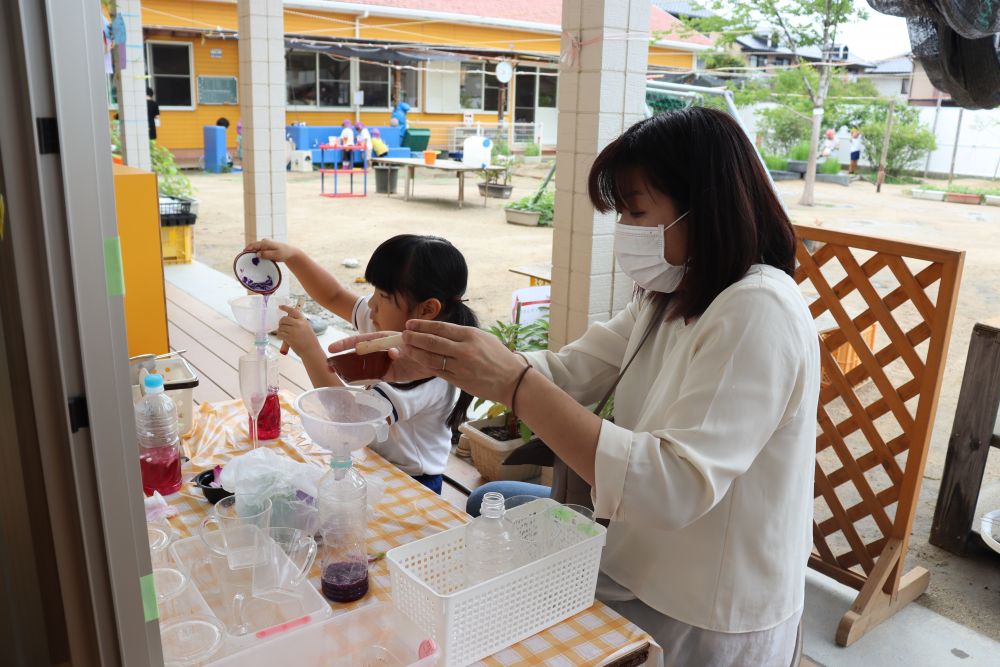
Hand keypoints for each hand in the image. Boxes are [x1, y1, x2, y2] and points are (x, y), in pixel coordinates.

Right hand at [243, 239, 298, 263]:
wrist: (290, 253)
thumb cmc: (284, 253)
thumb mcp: (275, 255)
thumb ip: (266, 254)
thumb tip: (257, 254)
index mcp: (265, 242)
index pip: (253, 245)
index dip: (247, 249)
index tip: (242, 254)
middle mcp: (264, 242)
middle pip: (253, 247)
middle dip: (248, 252)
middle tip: (243, 259)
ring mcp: (265, 245)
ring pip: (256, 250)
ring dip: (253, 255)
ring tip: (248, 261)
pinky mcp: (267, 249)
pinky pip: (260, 252)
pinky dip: (257, 256)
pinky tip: (256, 261)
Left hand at [276, 306, 320, 357]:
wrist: (311, 351)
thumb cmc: (310, 341)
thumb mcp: (307, 328)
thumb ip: (299, 323)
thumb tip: (288, 320)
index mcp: (303, 320)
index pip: (293, 311)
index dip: (285, 308)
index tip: (280, 306)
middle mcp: (298, 324)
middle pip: (284, 319)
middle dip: (281, 323)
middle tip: (282, 327)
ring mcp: (293, 331)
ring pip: (280, 327)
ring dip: (280, 331)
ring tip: (285, 335)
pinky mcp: (289, 337)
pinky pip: (280, 334)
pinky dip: (279, 336)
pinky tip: (283, 339)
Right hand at [328, 331, 427, 383]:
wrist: (436, 358)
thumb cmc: (422, 345)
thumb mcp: (410, 344)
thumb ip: (401, 347)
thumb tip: (392, 352)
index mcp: (383, 339)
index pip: (361, 340)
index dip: (346, 344)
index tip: (332, 349)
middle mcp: (380, 351)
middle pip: (358, 355)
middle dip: (343, 360)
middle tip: (329, 367)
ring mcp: (383, 363)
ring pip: (363, 367)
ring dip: (351, 371)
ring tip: (337, 374)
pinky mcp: (389, 374)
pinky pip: (374, 377)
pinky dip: (364, 379)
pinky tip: (353, 381)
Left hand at [397, 320, 527, 404]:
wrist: (512, 380)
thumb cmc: (498, 356)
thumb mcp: (483, 338)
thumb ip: (463, 335)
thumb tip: (440, 330)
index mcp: (470, 335)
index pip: (440, 328)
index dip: (422, 325)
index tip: (410, 323)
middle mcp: (464, 350)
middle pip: (432, 342)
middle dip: (414, 338)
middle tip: (403, 335)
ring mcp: (461, 366)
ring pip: (431, 358)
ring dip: (415, 352)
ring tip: (405, 348)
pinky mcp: (459, 380)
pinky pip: (438, 371)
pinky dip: (426, 365)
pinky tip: (418, 361)